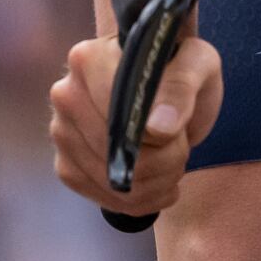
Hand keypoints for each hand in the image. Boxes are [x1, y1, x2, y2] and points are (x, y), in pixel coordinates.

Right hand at [50, 31, 222, 216]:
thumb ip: (182, 86)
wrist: (166, 87)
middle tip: (181, 142)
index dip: (159, 133)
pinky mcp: (67, 168)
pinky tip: (158, 176)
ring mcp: (62, 134)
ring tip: (172, 156)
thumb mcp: (197, 63)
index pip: (121, 115)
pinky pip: (108, 200)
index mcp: (89, 59)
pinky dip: (144, 197)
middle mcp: (66, 95)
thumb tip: (159, 127)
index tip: (178, 127)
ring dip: (158, 180)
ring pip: (116, 183)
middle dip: (164, 159)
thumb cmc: (180, 68)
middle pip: (117, 153)